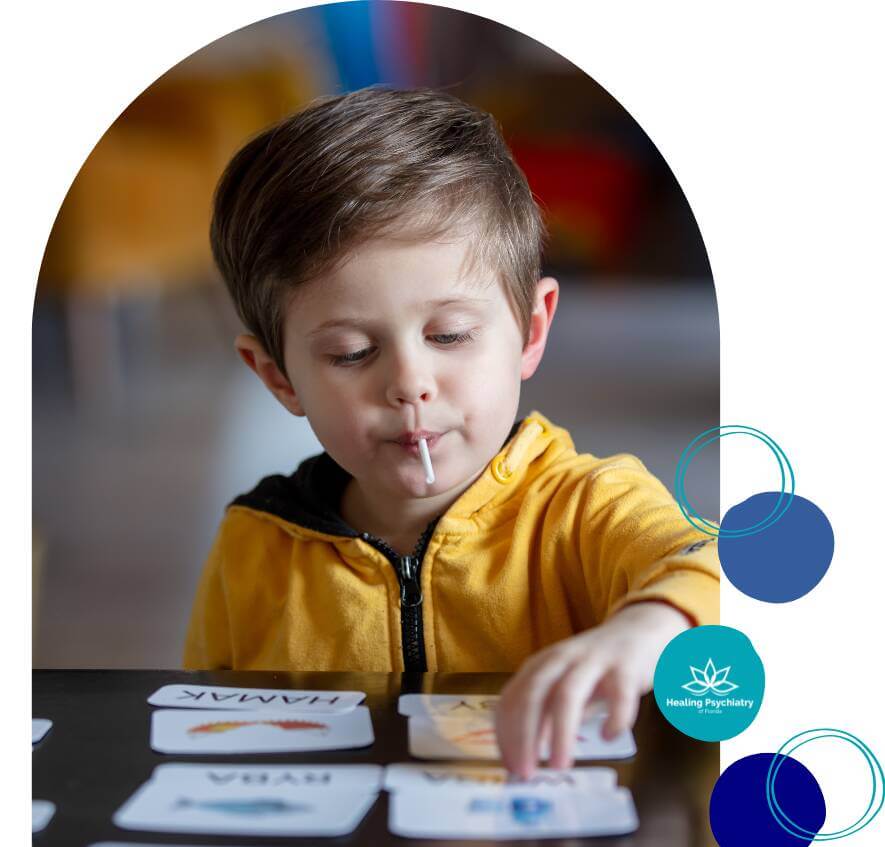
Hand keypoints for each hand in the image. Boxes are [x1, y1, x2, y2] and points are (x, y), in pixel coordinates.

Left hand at [494, 601, 689, 776]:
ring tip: (560, 766)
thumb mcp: (564, 686)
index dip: (507, 733)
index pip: (512, 697)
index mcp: (541, 664)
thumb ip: (546, 716)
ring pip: (568, 694)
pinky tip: (608, 736)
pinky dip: (612, 718)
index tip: (510, 766)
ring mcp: (593, 660)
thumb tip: (526, 756)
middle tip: (525, 773)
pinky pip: (619, 694)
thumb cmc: (596, 667)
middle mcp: (561, 658)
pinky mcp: (625, 667)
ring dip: (560, 733)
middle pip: (533, 694)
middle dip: (524, 735)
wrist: (639, 630)